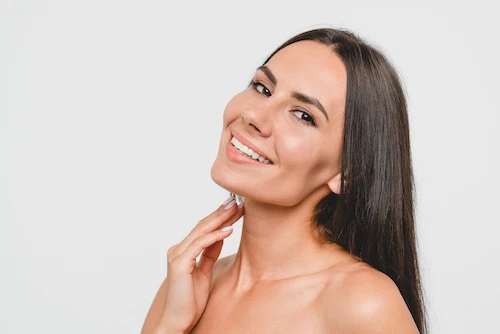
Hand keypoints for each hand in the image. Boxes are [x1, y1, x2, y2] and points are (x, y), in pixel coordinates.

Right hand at [157, 197, 243, 332]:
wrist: (178, 322)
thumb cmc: (190, 301)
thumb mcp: (204, 272)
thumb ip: (209, 253)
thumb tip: (221, 235)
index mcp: (183, 251)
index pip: (203, 228)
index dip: (219, 216)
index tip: (235, 206)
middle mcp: (178, 250)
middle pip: (202, 226)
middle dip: (221, 212)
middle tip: (238, 200)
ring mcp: (177, 256)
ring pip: (201, 231)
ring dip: (220, 219)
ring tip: (236, 209)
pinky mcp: (179, 264)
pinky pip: (200, 245)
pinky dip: (215, 236)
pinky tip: (228, 229)